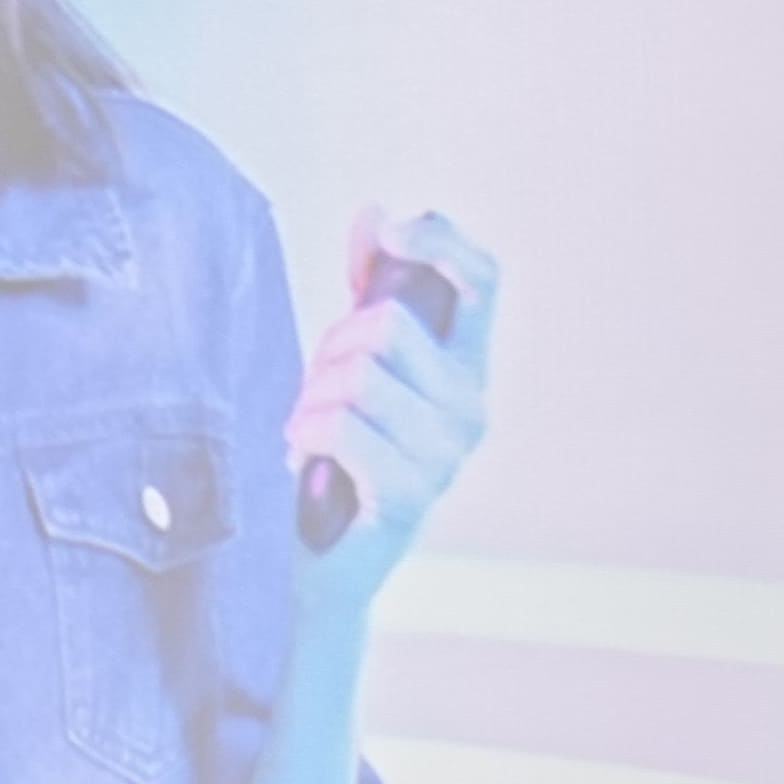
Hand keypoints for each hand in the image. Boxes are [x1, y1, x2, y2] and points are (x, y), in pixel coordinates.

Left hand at [287, 205, 501, 584]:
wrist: (321, 570)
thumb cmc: (335, 461)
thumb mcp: (351, 365)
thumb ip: (368, 293)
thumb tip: (375, 214)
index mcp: (466, 368)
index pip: (482, 280)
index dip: (440, 240)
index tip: (392, 232)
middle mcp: (471, 407)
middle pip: (387, 325)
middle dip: (327, 351)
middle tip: (315, 396)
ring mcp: (446, 454)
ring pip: (358, 375)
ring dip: (309, 400)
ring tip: (309, 435)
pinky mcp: (408, 494)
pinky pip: (339, 426)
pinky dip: (302, 435)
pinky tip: (302, 461)